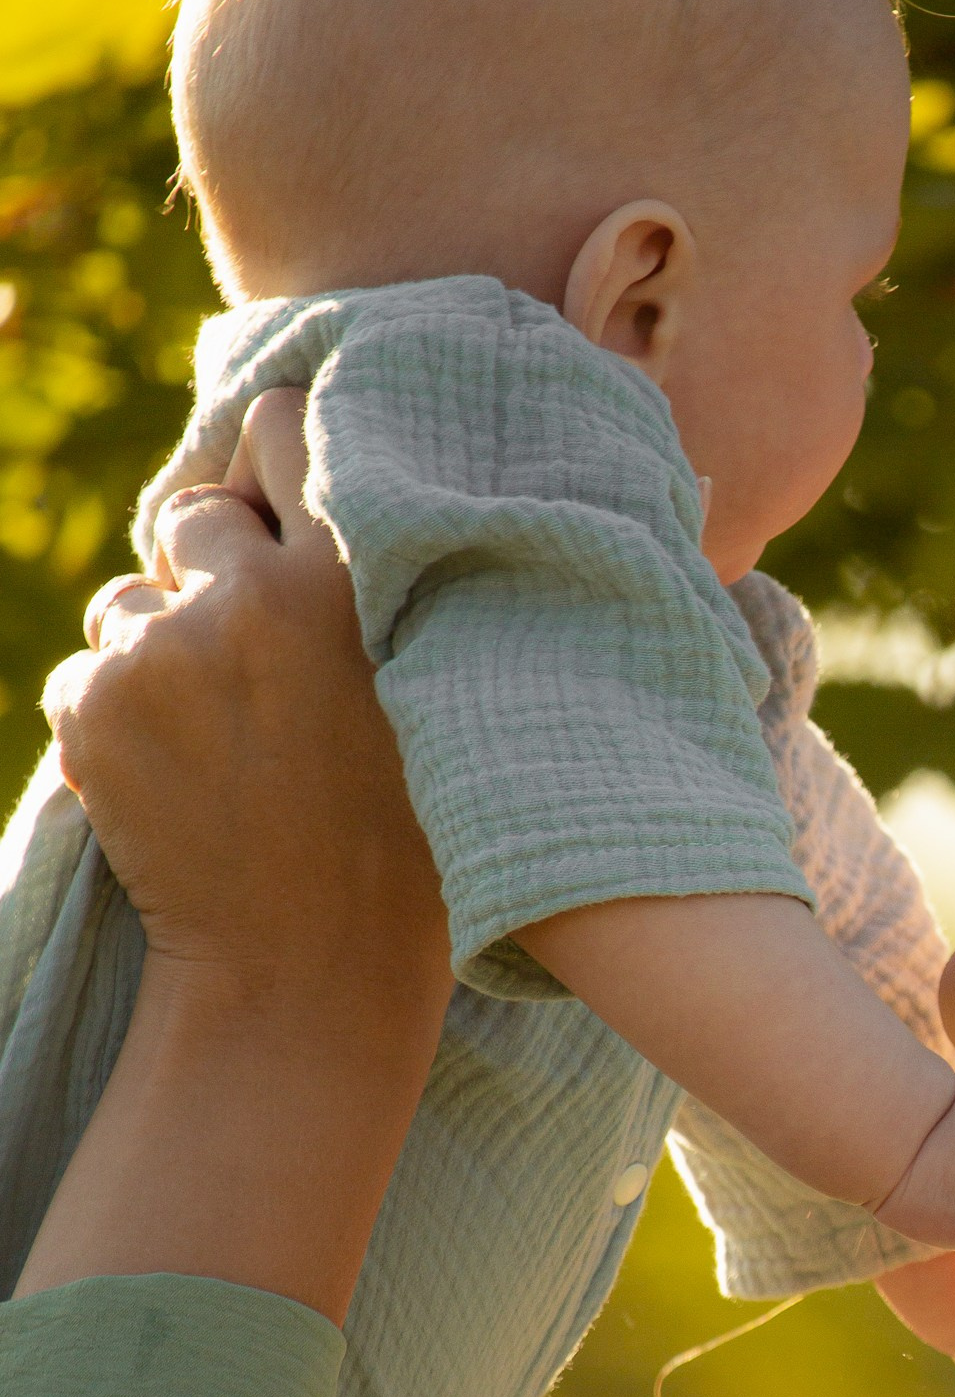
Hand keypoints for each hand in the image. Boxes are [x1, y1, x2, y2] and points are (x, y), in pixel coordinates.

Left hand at [48, 388, 445, 1044]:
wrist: (311, 971)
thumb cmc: (400, 837)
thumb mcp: (428, 686)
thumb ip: (374, 580)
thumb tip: (296, 488)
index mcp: (356, 573)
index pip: (277, 425)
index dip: (269, 469)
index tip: (280, 525)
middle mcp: (256, 594)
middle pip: (191, 515)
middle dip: (205, 575)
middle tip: (254, 669)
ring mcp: (165, 650)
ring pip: (127, 602)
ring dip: (158, 655)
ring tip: (224, 745)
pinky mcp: (94, 706)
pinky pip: (84, 672)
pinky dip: (115, 719)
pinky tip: (179, 781)